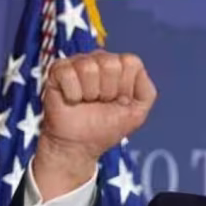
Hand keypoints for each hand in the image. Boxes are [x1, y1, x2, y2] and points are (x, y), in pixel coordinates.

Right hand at [34, 51, 156, 199]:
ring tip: (87, 102)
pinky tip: (73, 100)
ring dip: (90, 94)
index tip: (119, 101)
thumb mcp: (137, 113)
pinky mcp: (58, 71)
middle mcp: (99, 60)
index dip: (126, 86)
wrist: (80, 145)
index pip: (130, 62)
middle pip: (110, 63)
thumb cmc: (107, 127)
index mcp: (120, 66)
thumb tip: (138, 70)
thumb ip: (147, 92)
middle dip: (108, 91)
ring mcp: (77, 63)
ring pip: (89, 68)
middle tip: (101, 102)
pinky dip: (73, 95)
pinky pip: (68, 74)